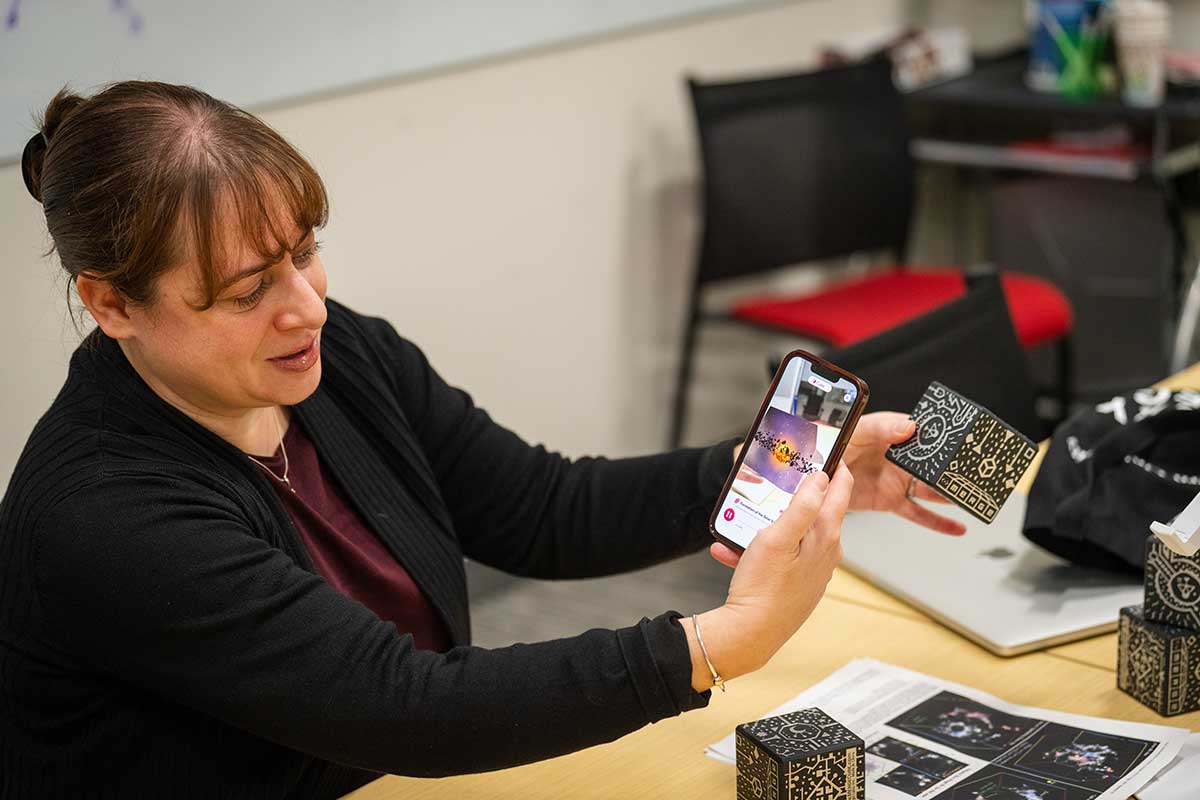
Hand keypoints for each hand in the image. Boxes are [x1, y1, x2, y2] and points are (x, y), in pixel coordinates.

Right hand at [683, 465, 851, 689]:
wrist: (750, 635)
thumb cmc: (762, 589)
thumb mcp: (777, 537)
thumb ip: (803, 505)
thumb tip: (822, 478)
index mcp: (826, 537)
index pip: (840, 490)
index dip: (834, 466)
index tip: (825, 451)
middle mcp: (827, 553)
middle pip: (815, 511)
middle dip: (791, 497)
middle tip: (770, 486)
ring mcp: (814, 569)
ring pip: (793, 534)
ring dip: (766, 526)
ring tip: (737, 529)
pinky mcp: (798, 583)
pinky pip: (782, 556)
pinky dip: (760, 550)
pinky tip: (732, 553)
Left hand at [840, 412, 965, 535]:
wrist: (817, 475)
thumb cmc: (834, 445)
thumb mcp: (856, 431)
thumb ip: (881, 428)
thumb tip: (909, 426)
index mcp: (894, 434)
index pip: (925, 435)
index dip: (944, 438)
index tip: (964, 443)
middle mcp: (900, 458)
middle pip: (933, 464)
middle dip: (954, 469)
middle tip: (976, 474)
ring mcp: (897, 480)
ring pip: (931, 490)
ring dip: (951, 494)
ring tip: (974, 498)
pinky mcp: (891, 500)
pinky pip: (918, 513)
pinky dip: (938, 522)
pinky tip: (957, 528)